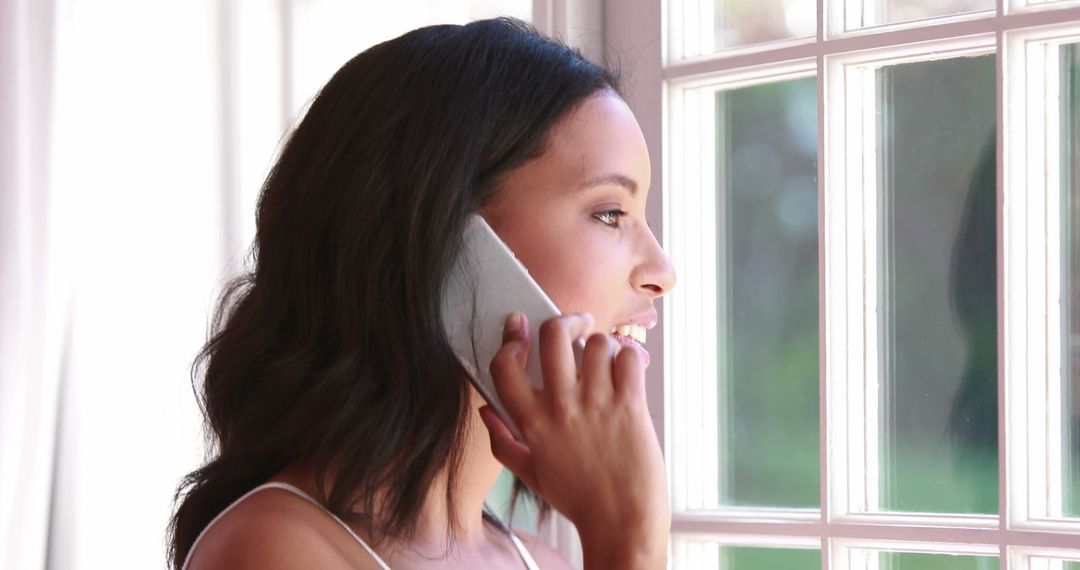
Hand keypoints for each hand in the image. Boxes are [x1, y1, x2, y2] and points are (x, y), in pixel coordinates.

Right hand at [479, 312, 669, 569]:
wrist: (622, 522)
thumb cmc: (580, 500)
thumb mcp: (531, 475)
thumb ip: (503, 442)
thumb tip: (485, 412)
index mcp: (533, 423)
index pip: (505, 366)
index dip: (510, 341)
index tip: (519, 329)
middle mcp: (562, 407)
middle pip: (553, 335)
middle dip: (564, 321)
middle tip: (575, 325)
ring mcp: (597, 403)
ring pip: (596, 342)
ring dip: (601, 345)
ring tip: (606, 360)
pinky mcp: (630, 404)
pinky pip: (628, 358)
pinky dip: (629, 359)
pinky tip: (626, 374)